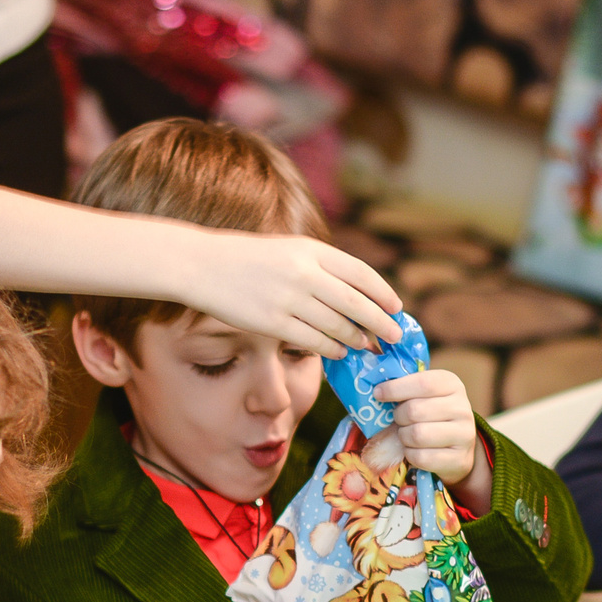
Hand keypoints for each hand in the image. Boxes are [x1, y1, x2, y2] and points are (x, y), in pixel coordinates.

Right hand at [176, 229, 402, 356]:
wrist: (204, 266)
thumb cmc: (250, 258)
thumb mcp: (289, 249)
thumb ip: (321, 266)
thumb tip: (357, 294)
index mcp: (311, 250)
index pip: (361, 273)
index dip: (383, 293)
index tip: (397, 308)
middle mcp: (303, 273)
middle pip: (355, 303)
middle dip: (380, 322)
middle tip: (395, 335)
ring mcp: (288, 299)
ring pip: (336, 325)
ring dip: (356, 338)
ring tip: (366, 345)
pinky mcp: (272, 323)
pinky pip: (312, 340)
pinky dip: (331, 348)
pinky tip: (340, 352)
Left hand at [374, 370, 490, 503]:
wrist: (458, 447)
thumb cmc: (431, 415)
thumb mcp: (423, 395)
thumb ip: (404, 388)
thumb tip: (376, 391)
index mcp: (452, 385)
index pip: (423, 383)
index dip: (395, 388)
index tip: (378, 393)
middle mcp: (462, 408)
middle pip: (415, 411)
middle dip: (398, 417)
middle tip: (398, 419)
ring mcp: (464, 434)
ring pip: (417, 435)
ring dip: (403, 437)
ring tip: (406, 435)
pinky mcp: (459, 459)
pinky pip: (421, 457)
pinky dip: (410, 455)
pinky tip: (414, 450)